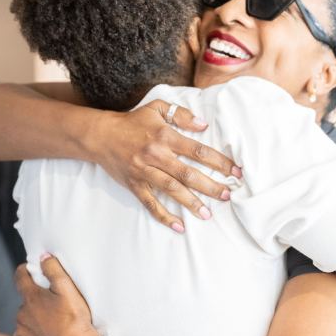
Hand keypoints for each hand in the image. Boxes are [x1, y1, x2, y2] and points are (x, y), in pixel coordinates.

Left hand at [14, 255, 97, 335]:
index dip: (25, 270)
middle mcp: (21, 314)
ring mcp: (22, 333)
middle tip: (54, 303)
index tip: (31, 269)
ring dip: (36, 318)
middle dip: (36, 300)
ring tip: (55, 323)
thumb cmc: (73, 318)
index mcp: (30, 298)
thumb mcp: (67, 288)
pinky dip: (38, 335)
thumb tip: (43, 257)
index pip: (19, 277)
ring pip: (27, 320)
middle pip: (26, 301)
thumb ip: (53, 269)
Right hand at [88, 100, 242, 231]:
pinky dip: (164, 216)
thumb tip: (204, 124)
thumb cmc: (132, 121)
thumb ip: (181, 115)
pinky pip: (150, 203)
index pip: (198, 151)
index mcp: (165, 136)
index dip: (219, 162)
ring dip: (191, 203)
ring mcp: (144, 172)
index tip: (235, 171)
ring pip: (172, 190)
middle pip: (188, 174)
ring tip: (208, 213)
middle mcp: (156, 155)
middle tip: (227, 195)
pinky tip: (178, 226)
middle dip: (210, 186)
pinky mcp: (134, 185)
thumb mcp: (157, 108)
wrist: (100, 135)